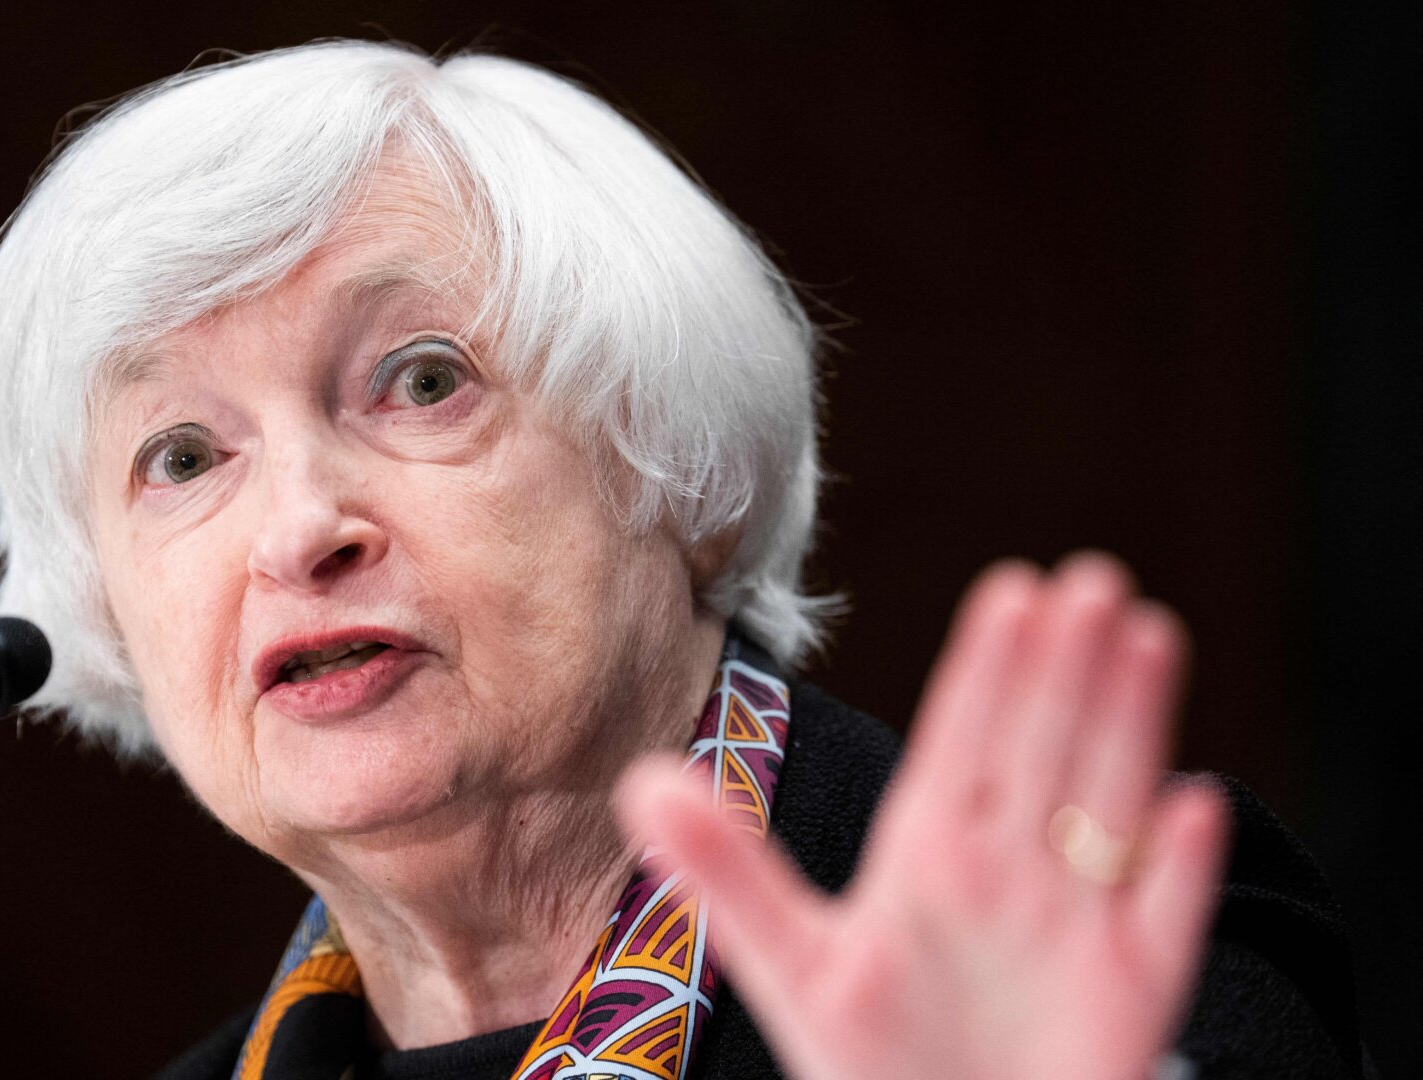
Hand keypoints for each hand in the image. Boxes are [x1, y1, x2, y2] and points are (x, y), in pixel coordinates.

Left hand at [616, 553, 1229, 1079]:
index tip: (1011, 590)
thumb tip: (639, 780)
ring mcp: (1074, 923)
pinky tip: (1192, 804)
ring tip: (1144, 634)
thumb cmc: (872, 1064)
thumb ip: (723, 872)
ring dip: (1128, 722)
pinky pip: (1165, 916)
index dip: (985, 668)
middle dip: (1063, 665)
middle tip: (1085, 578)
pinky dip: (1182, 868)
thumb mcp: (789, 965)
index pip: (960, 741)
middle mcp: (1005, 871)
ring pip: (1105, 800)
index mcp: (928, 855)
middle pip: (1039, 746)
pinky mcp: (1133, 987)